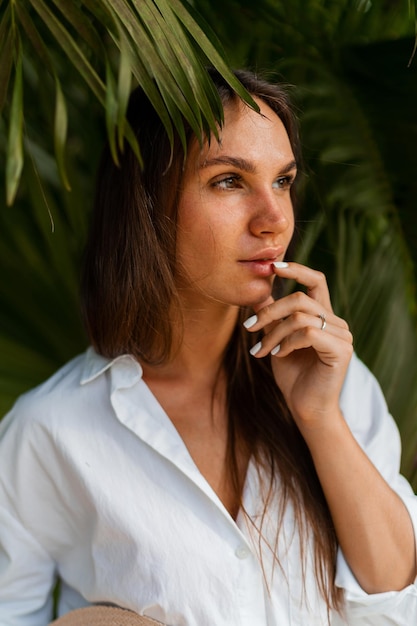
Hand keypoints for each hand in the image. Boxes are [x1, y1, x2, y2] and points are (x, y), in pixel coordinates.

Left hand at [244, 262, 352, 428]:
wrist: (306, 409)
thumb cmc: (293, 377)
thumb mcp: (277, 340)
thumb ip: (273, 317)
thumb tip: (259, 292)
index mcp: (324, 316)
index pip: (316, 281)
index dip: (296, 269)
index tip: (273, 266)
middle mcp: (337, 322)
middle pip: (300, 298)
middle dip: (269, 311)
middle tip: (249, 327)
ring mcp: (342, 336)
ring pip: (301, 316)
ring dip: (274, 332)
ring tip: (261, 350)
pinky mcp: (341, 350)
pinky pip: (308, 333)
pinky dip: (287, 342)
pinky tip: (278, 355)